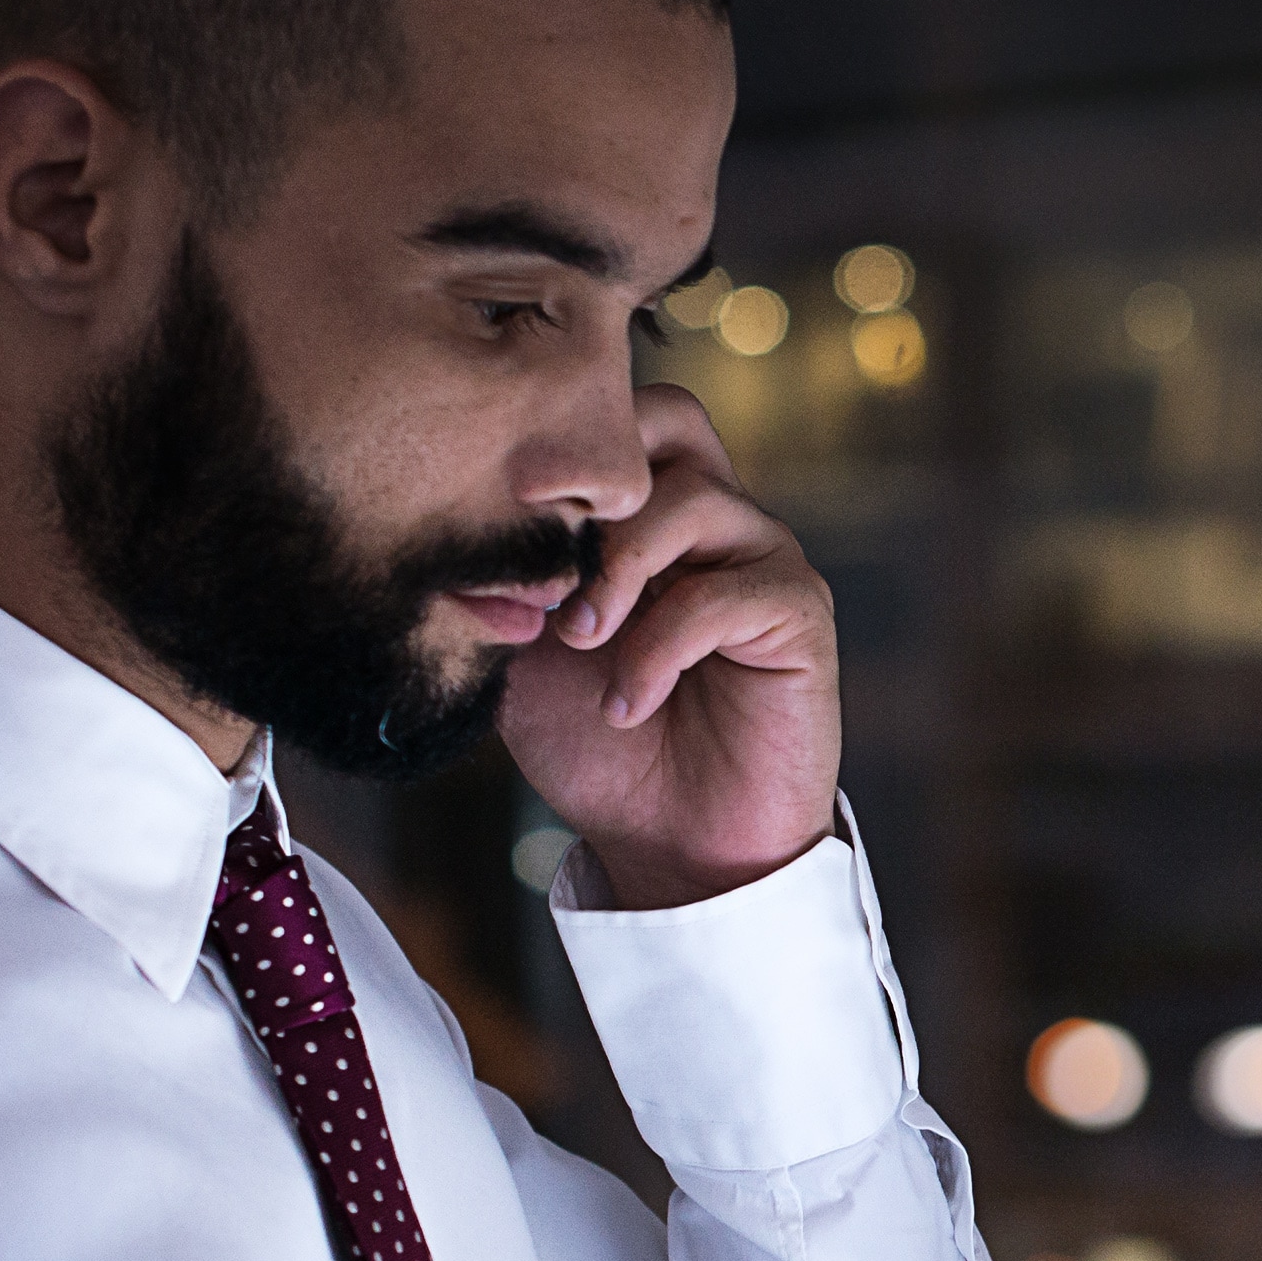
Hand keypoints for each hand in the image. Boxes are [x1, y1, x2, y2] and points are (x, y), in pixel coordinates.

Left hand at [494, 387, 839, 908]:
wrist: (673, 847)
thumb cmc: (601, 749)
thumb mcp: (523, 657)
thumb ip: (505, 586)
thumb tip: (462, 527)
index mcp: (647, 512)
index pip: (617, 413)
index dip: (558, 442)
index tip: (496, 514)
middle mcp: (712, 518)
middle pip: (670, 417)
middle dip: (596, 485)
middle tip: (545, 561)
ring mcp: (761, 557)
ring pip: (694, 499)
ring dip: (619, 570)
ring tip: (582, 641)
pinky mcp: (799, 612)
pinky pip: (727, 594)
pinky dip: (660, 647)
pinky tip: (629, 702)